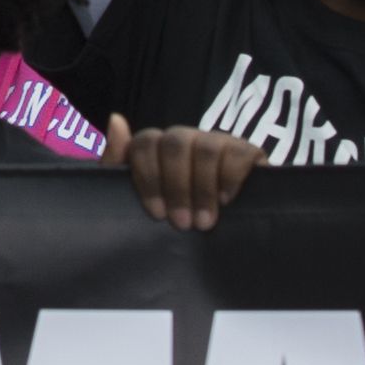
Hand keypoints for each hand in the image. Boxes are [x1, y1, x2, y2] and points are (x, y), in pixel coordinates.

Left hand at [100, 115, 261, 231]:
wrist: (224, 244)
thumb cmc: (173, 221)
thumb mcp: (138, 202)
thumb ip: (117, 164)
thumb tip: (115, 120)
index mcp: (158, 150)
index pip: (145, 142)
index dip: (149, 177)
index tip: (157, 214)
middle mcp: (187, 141)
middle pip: (175, 143)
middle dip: (177, 187)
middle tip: (182, 224)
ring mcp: (218, 144)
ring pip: (206, 147)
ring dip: (203, 189)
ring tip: (204, 222)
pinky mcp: (249, 154)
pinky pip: (239, 152)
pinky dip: (230, 178)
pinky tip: (226, 200)